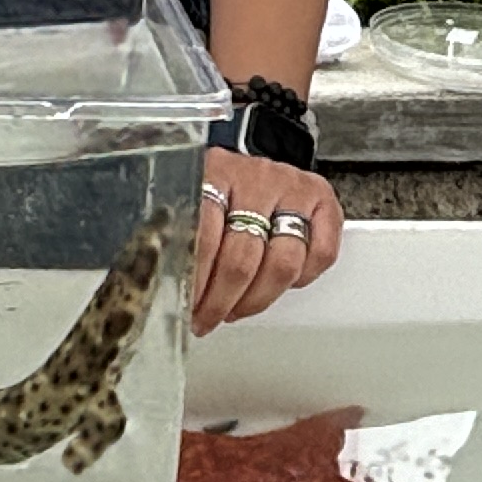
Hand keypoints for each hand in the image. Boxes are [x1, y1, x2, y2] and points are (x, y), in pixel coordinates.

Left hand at [189, 150, 342, 331]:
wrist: (250, 164)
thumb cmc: (218, 190)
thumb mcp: (189, 199)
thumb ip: (178, 232)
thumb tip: (161, 282)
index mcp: (215, 173)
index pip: (204, 235)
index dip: (196, 281)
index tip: (185, 306)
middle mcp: (256, 177)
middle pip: (242, 257)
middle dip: (222, 300)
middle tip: (207, 318)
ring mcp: (291, 187)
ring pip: (282, 262)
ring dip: (256, 300)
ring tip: (236, 309)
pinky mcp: (320, 200)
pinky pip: (321, 253)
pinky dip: (302, 279)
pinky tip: (278, 285)